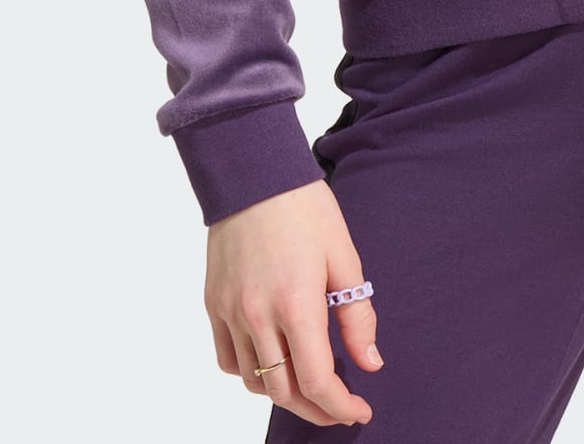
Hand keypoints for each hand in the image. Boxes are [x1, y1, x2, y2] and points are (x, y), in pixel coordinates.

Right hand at [205, 178, 383, 426]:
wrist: (254, 173)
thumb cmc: (304, 208)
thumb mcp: (344, 256)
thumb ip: (357, 317)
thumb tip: (370, 364)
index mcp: (296, 303)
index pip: (316, 381)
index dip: (340, 407)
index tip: (359, 411)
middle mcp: (258, 316)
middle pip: (284, 392)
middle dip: (316, 409)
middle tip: (339, 406)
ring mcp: (230, 312)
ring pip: (254, 381)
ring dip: (284, 392)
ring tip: (308, 383)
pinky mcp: (213, 304)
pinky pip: (228, 359)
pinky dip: (250, 372)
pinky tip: (272, 359)